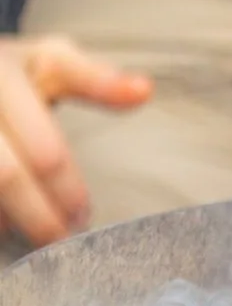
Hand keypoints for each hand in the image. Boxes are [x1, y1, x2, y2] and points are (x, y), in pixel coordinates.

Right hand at [0, 37, 151, 245]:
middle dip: (38, 216)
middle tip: (62, 239)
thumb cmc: (10, 73)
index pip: (44, 150)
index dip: (67, 189)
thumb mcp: (49, 63)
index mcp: (3, 76)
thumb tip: (144, 91)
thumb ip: (94, 80)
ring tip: (33, 242)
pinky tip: (3, 228)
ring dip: (7, 222)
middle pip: (7, 177)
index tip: (83, 215)